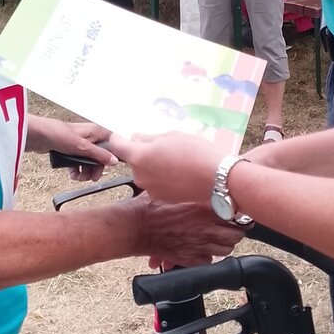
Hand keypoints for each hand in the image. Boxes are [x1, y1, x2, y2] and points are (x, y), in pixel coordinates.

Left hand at [31, 117, 113, 180]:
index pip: (112, 146)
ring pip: (88, 161)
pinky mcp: (70, 150)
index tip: (108, 168)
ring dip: (85, 171)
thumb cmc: (58, 134)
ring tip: (79, 177)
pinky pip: (78, 162)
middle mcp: (89, 137)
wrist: (37, 136)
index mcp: (96, 132)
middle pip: (100, 156)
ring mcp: (79, 144)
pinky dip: (76, 169)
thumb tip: (113, 161)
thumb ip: (100, 155)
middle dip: (94, 168)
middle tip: (91, 177)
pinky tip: (73, 174)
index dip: (111, 158)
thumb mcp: (83, 147)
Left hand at [107, 132, 223, 206]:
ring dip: (153, 166)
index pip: (117, 146)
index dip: (117, 138)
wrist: (216, 178)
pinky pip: (156, 183)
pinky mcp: (162, 198)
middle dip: (143, 153)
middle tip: (163, 147)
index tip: (120, 135)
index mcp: (139, 156)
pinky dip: (162, 178)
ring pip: (146, 172)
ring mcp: (150, 189)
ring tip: (175, 161)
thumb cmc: (194, 152)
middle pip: (134, 160)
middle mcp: (140, 175)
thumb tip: (136, 139)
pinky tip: (179, 173)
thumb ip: (149, 138)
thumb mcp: (171, 136)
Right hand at [139, 198, 243, 269]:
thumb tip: (203, 185)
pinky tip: (200, 250)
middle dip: (234, 231)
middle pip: (237, 234)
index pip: (236, 212)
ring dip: (223, 245)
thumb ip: (192, 190)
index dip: (237, 214)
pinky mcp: (191, 258)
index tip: (235, 214)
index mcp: (204, 207)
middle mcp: (206, 226)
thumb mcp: (174, 191)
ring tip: (216, 240)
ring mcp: (200, 244)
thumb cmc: (151, 208)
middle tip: (228, 228)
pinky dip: (207, 257)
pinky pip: (209, 260)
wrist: (136, 227)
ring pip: (226, 249)